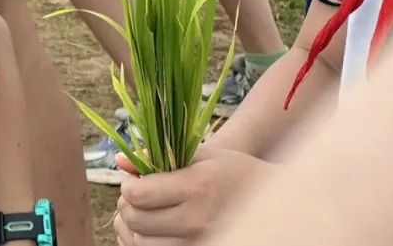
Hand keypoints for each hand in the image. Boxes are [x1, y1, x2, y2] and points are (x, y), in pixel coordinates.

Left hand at [114, 147, 268, 244]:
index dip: (129, 187)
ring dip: (135, 230)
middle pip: (136, 221)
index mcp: (196, 187)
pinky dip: (147, 245)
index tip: (136, 181)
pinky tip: (154, 232)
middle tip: (138, 197)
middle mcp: (197, 221)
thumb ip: (159, 156)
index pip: (139, 194)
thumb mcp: (201, 155)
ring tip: (146, 215)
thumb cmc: (235, 172)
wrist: (272, 204)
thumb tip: (121, 161)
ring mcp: (200, 244)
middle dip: (128, 207)